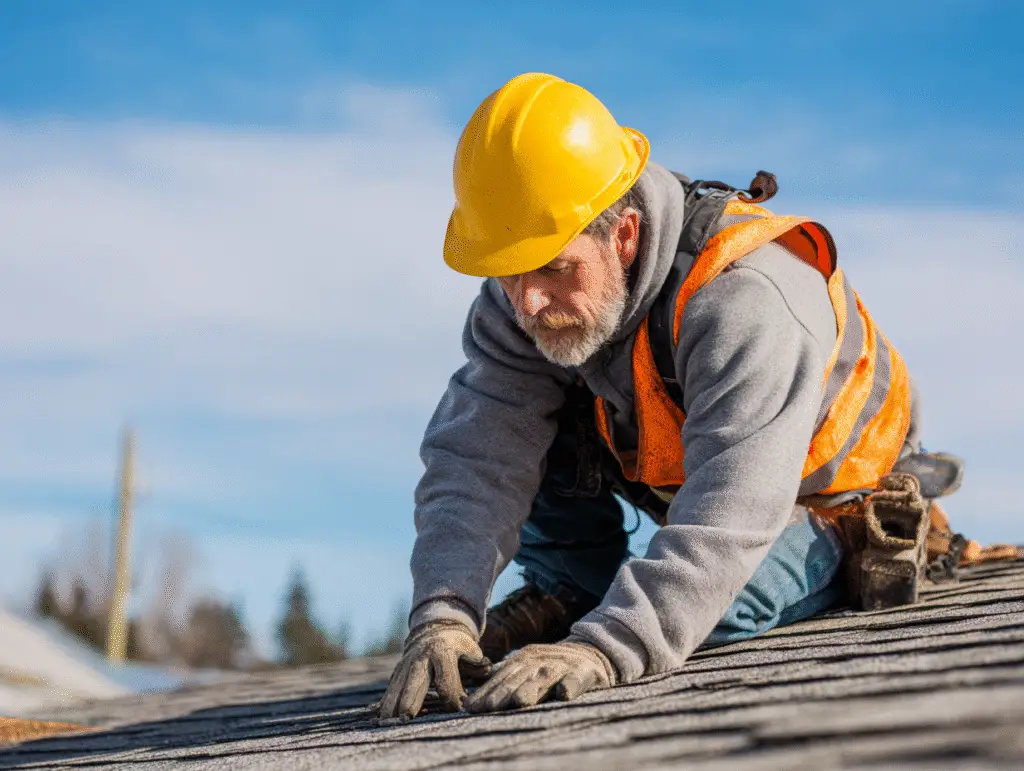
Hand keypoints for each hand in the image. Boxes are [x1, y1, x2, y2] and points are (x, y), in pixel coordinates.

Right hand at [377, 619, 491, 719]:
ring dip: (392, 704)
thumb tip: (484, 672)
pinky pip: (391, 687)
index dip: (452, 698)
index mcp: (442, 653)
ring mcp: (407, 664)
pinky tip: (380, 716)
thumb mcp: (470, 648)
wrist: (434, 629)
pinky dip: (385, 701)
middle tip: (406, 718)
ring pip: (398, 686)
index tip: (458, 710)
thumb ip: (478, 663)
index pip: (446, 680)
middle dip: (410, 699)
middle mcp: (421, 658)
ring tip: (388, 722)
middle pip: (415, 682)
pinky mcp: (398, 670)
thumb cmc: (457, 645)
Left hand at [463, 639, 615, 712]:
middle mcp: (540, 662)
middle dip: (502, 693)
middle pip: (518, 679)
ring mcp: (561, 666)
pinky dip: (570, 685)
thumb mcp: (526, 667)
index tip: (470, 708)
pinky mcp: (583, 673)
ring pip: (544, 679)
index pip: (500, 678)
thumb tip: (470, 698)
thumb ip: (502, 679)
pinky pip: (576, 680)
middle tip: (488, 708)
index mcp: (523, 660)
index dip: (486, 692)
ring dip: (532, 689)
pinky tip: (564, 695)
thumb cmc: (551, 668)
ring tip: (520, 702)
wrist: (589, 654)